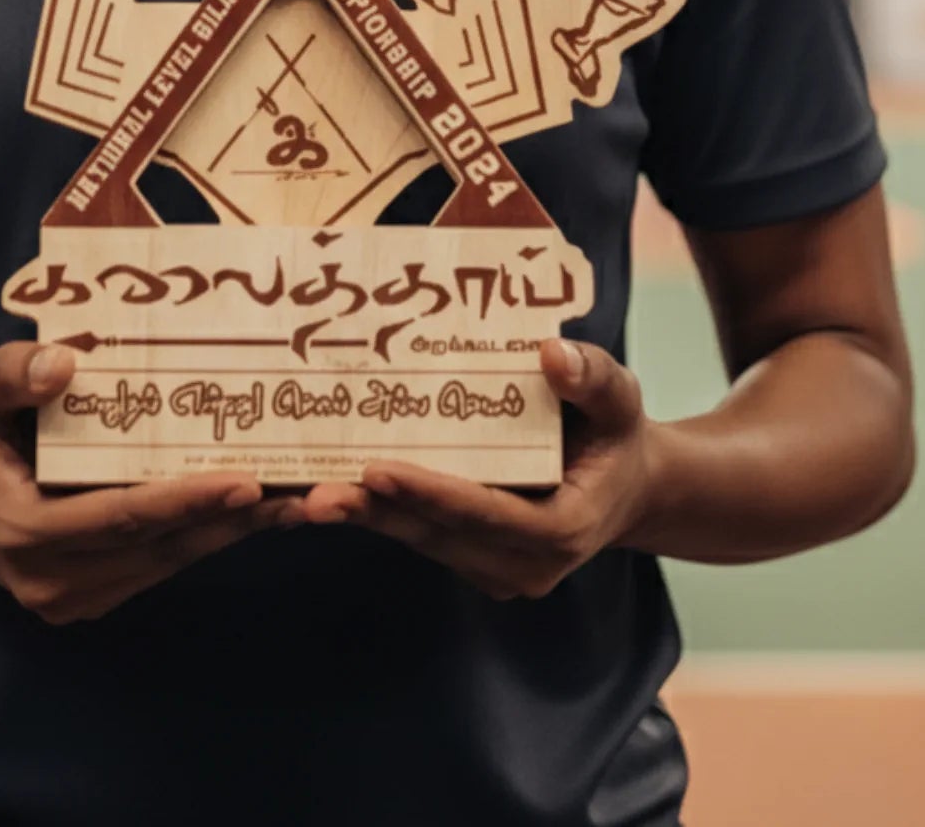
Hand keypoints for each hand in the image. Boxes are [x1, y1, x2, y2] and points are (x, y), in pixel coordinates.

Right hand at [0, 342, 298, 622]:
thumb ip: (11, 373)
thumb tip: (63, 363)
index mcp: (23, 531)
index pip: (123, 516)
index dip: (188, 498)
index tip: (246, 478)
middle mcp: (51, 582)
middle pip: (159, 546)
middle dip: (232, 517)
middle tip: (301, 489)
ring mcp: (71, 600)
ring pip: (167, 562)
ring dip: (230, 531)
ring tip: (294, 497)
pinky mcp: (89, 600)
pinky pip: (156, 567)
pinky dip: (204, 537)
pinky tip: (250, 508)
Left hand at [298, 340, 660, 598]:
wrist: (622, 483)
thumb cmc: (614, 432)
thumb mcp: (618, 398)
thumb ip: (591, 375)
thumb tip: (552, 354)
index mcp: (563, 528)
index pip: (489, 515)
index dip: (431, 494)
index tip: (378, 469)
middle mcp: (527, 563)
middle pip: (439, 534)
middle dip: (375, 511)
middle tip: (311, 492)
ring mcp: (497, 569)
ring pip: (420, 539)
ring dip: (364, 516)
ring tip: (302, 494)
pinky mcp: (473, 560)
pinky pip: (419, 534)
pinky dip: (377, 513)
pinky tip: (325, 489)